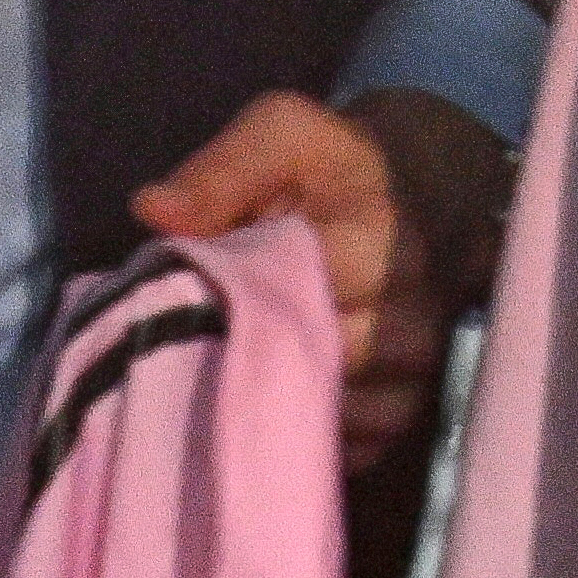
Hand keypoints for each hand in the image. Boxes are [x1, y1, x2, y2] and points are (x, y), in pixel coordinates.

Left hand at [131, 87, 505, 467]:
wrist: (420, 206)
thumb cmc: (338, 169)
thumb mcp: (284, 132)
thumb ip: (221, 169)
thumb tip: (156, 211)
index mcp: (379, 242)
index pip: (311, 288)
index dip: (248, 296)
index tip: (199, 288)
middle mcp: (410, 318)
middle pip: (318, 357)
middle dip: (252, 347)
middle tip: (203, 329)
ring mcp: (413, 376)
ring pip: (332, 409)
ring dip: (274, 392)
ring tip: (234, 362)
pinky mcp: (405, 417)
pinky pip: (348, 445)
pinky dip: (299, 428)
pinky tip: (269, 393)